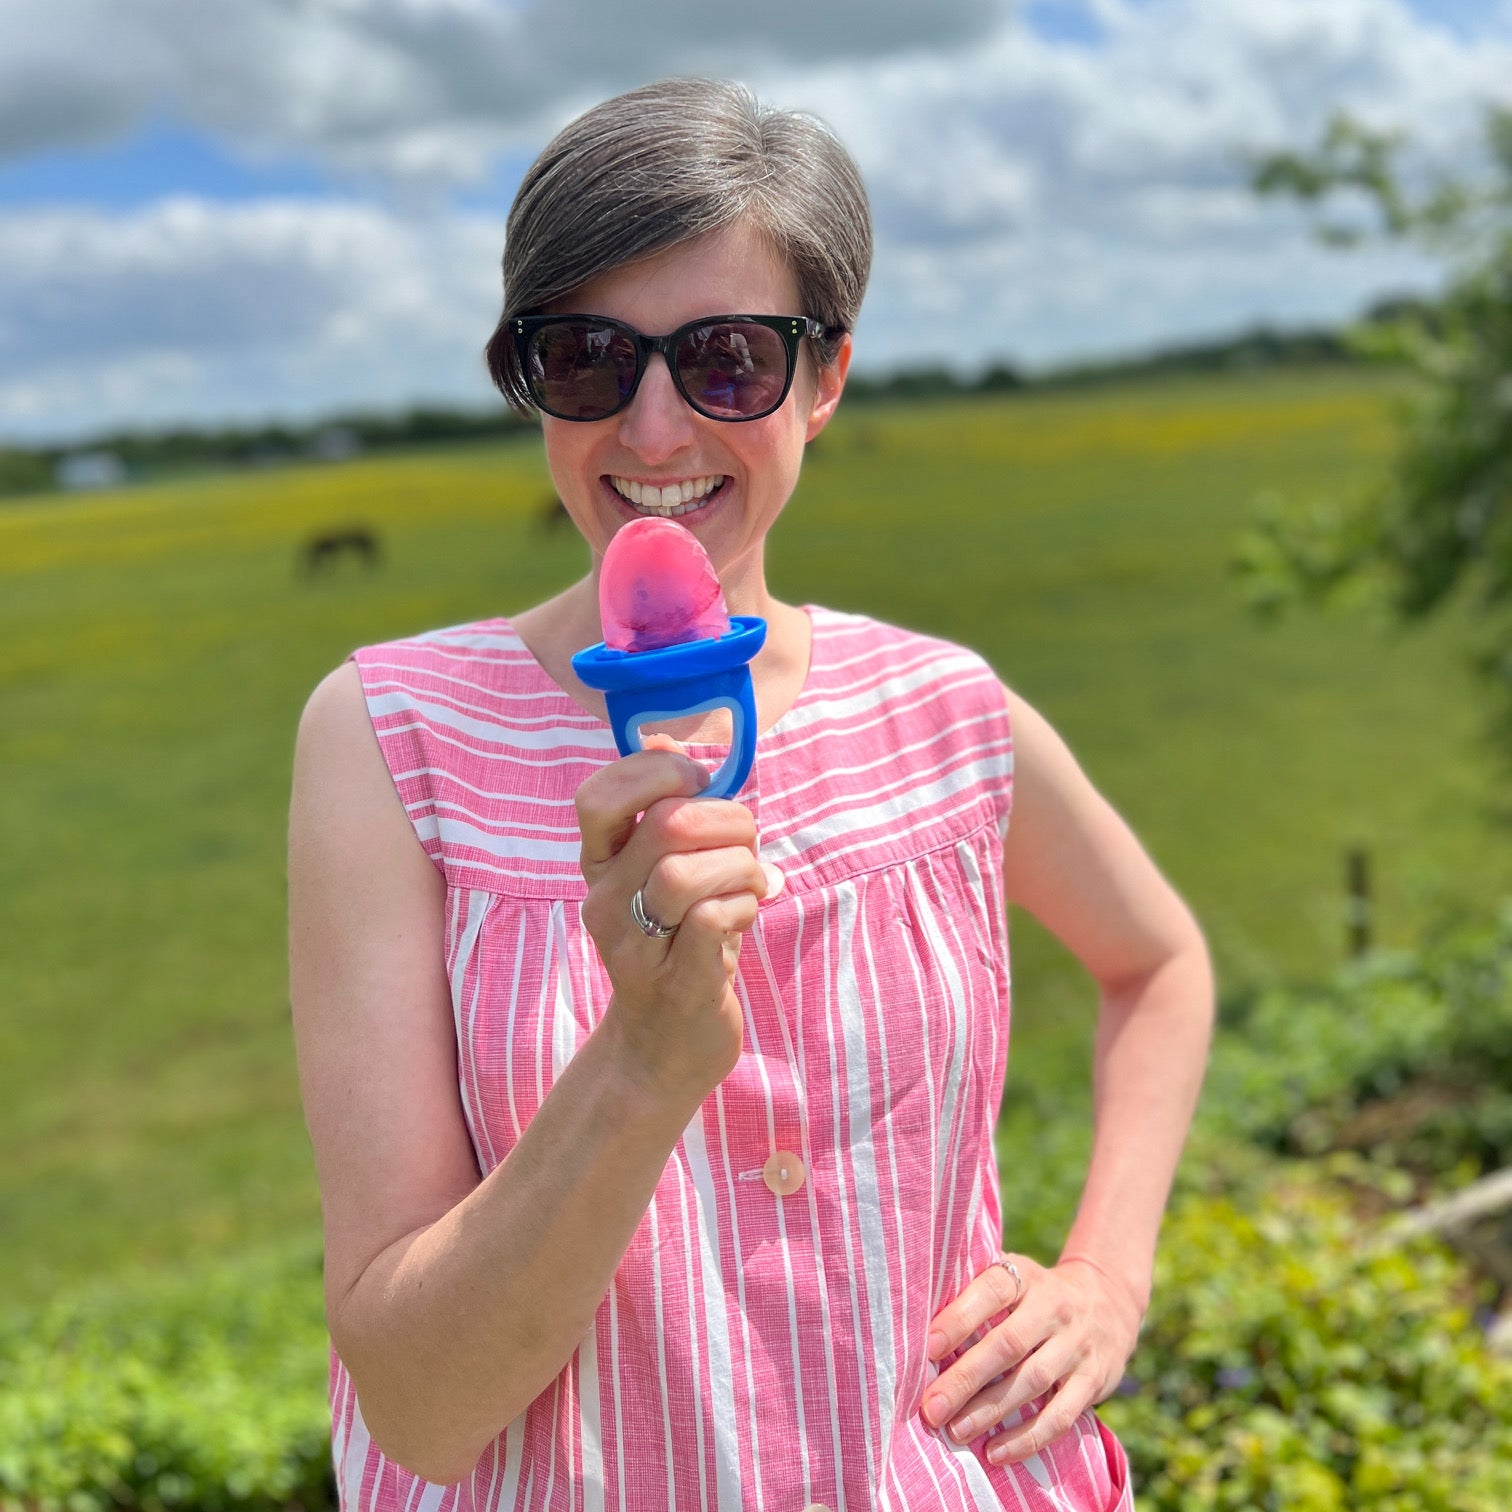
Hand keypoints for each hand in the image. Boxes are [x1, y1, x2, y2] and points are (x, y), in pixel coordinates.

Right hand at [576, 736, 782, 1103]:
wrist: (663, 1049)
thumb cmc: (679, 945)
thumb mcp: (666, 875)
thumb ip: (670, 814)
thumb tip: (671, 742)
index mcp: (600, 866)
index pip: (597, 798)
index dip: (656, 772)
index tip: (699, 782)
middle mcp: (605, 901)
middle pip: (666, 825)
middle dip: (729, 820)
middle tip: (747, 843)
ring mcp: (636, 946)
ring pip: (686, 871)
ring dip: (741, 865)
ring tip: (753, 883)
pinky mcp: (676, 981)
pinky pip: (714, 918)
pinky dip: (746, 906)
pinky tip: (747, 918)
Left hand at [920, 1253, 1142, 1466]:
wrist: (1108, 1302)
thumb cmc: (1035, 1295)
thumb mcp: (1014, 1279)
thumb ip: (976, 1295)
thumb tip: (920, 1333)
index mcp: (1027, 1276)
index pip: (992, 1290)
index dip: (960, 1318)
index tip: (927, 1347)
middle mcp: (1055, 1307)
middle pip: (1008, 1344)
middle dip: (966, 1378)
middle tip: (931, 1407)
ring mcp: (1077, 1345)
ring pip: (1032, 1381)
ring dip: (991, 1411)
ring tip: (955, 1431)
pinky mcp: (1094, 1380)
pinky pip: (1061, 1415)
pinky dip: (1028, 1438)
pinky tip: (996, 1452)